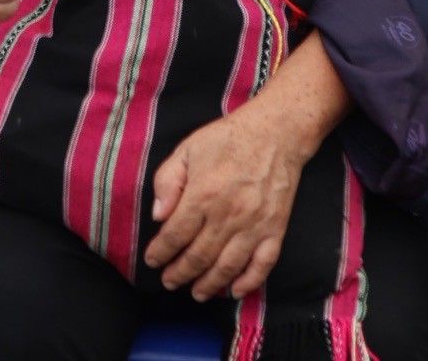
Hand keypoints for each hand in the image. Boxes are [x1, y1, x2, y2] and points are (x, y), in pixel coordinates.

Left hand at [144, 103, 311, 299]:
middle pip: (198, 256)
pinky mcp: (275, 230)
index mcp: (202, 195)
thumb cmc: (226, 140)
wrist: (275, 134)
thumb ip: (168, 181)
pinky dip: (248, 282)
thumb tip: (158, 217)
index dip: (161, 252)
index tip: (152, 261)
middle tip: (169, 282)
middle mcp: (227, 215)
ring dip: (209, 285)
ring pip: (227, 267)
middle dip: (180, 273)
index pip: (175, 235)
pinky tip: (234, 291)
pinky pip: (262, 265)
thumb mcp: (187, 150)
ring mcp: (254, 226)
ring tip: (196, 293)